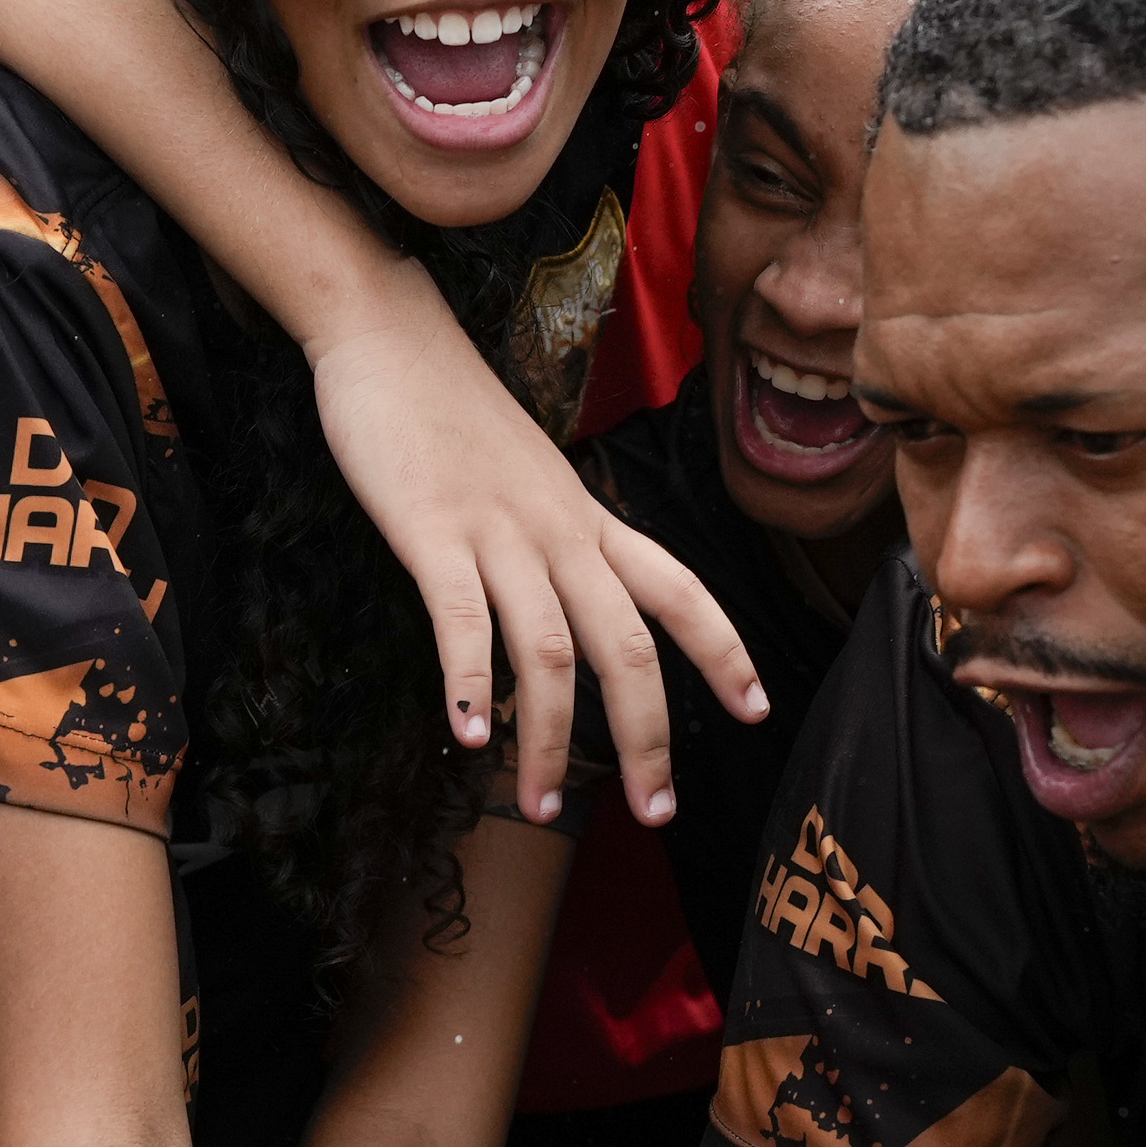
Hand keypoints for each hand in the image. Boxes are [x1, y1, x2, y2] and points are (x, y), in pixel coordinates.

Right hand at [303, 266, 761, 825]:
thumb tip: (557, 605)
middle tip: (655, 815)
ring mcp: (498, 531)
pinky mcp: (430, 531)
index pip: (680, 587)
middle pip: (628, 643)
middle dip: (647, 737)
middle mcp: (560, 530)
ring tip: (537, 808)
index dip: (725, 650)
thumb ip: (548, 538)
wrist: (388, 332)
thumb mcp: (525, 477)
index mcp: (586, 518)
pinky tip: (467, 736)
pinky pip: (461, 619)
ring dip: (548, 741)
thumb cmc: (450, 411)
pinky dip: (469, 682)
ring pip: (549, 650)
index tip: (757, 709)